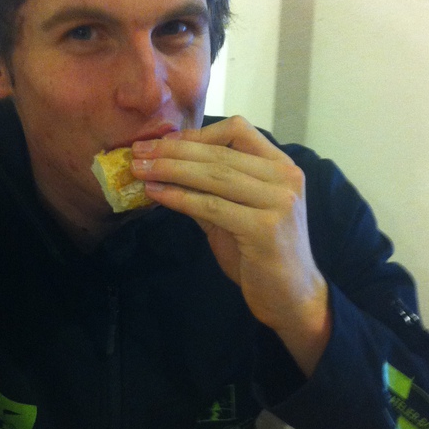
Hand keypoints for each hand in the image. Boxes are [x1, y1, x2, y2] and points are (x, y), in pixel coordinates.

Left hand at [131, 116, 330, 375]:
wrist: (291, 297)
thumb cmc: (260, 255)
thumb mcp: (235, 214)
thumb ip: (209, 189)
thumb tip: (164, 168)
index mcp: (281, 167)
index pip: (238, 131)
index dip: (197, 133)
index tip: (163, 142)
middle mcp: (285, 177)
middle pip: (219, 153)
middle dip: (172, 150)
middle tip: (137, 151)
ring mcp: (279, 201)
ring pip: (213, 175)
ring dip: (170, 169)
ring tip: (139, 170)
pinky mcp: (265, 228)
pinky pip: (212, 206)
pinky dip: (179, 198)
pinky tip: (156, 194)